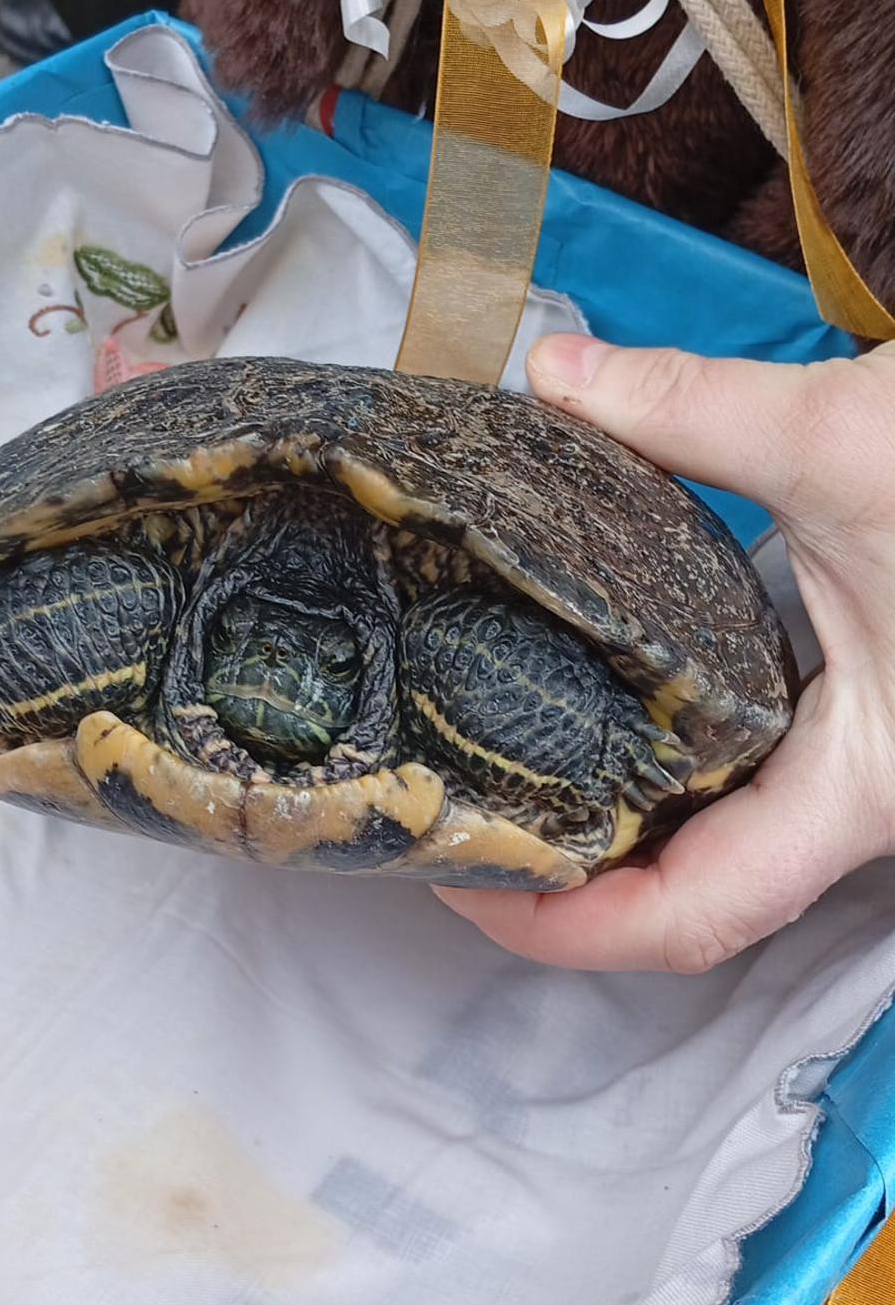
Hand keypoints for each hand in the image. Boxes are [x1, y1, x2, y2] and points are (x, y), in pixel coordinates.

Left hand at [438, 333, 894, 972]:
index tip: (464, 889)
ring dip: (620, 824)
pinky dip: (678, 763)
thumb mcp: (851, 438)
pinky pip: (762, 780)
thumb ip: (689, 411)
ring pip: (732, 845)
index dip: (568, 930)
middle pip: (699, 897)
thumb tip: (557, 374)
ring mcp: (877, 765)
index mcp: (872, 783)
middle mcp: (873, 798)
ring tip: (500, 774)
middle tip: (452, 823)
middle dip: (570, 884)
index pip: (699, 912)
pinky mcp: (878, 715)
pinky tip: (609, 711)